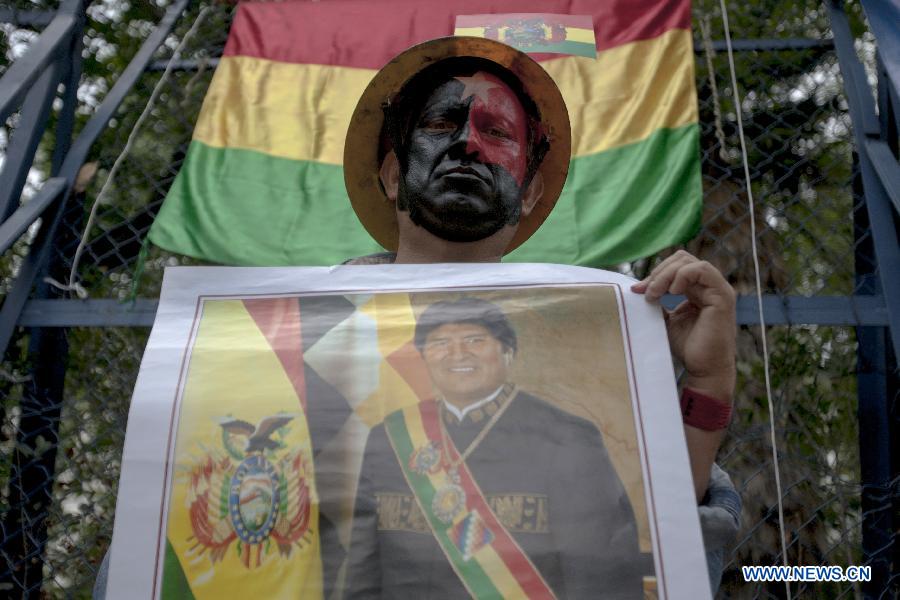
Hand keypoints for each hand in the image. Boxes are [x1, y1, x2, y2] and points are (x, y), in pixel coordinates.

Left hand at [631, 250, 735, 402]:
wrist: (703, 369)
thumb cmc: (687, 347)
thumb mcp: (665, 319)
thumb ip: (658, 301)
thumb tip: (637, 288)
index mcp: (697, 290)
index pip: (676, 266)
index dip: (655, 274)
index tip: (637, 291)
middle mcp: (709, 286)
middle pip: (681, 259)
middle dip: (659, 272)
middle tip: (646, 293)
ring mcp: (718, 289)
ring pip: (689, 262)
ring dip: (666, 275)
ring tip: (655, 294)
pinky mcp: (722, 295)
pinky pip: (702, 270)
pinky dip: (682, 276)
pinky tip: (671, 293)